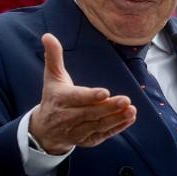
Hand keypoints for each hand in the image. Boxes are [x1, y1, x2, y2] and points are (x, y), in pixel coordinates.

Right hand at [29, 33, 135, 153]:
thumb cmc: (53, 98)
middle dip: (108, 108)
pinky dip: (117, 128)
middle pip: (91, 113)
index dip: (90, 96)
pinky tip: (129, 118)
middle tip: (126, 100)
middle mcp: (68, 117)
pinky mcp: (87, 140)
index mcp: (60, 99)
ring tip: (131, 110)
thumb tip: (48, 35)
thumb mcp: (52, 77)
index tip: (105, 92)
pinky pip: (103, 134)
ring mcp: (78, 131)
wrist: (45, 130)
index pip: (76, 98)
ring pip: (98, 125)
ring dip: (116, 118)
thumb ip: (54, 57)